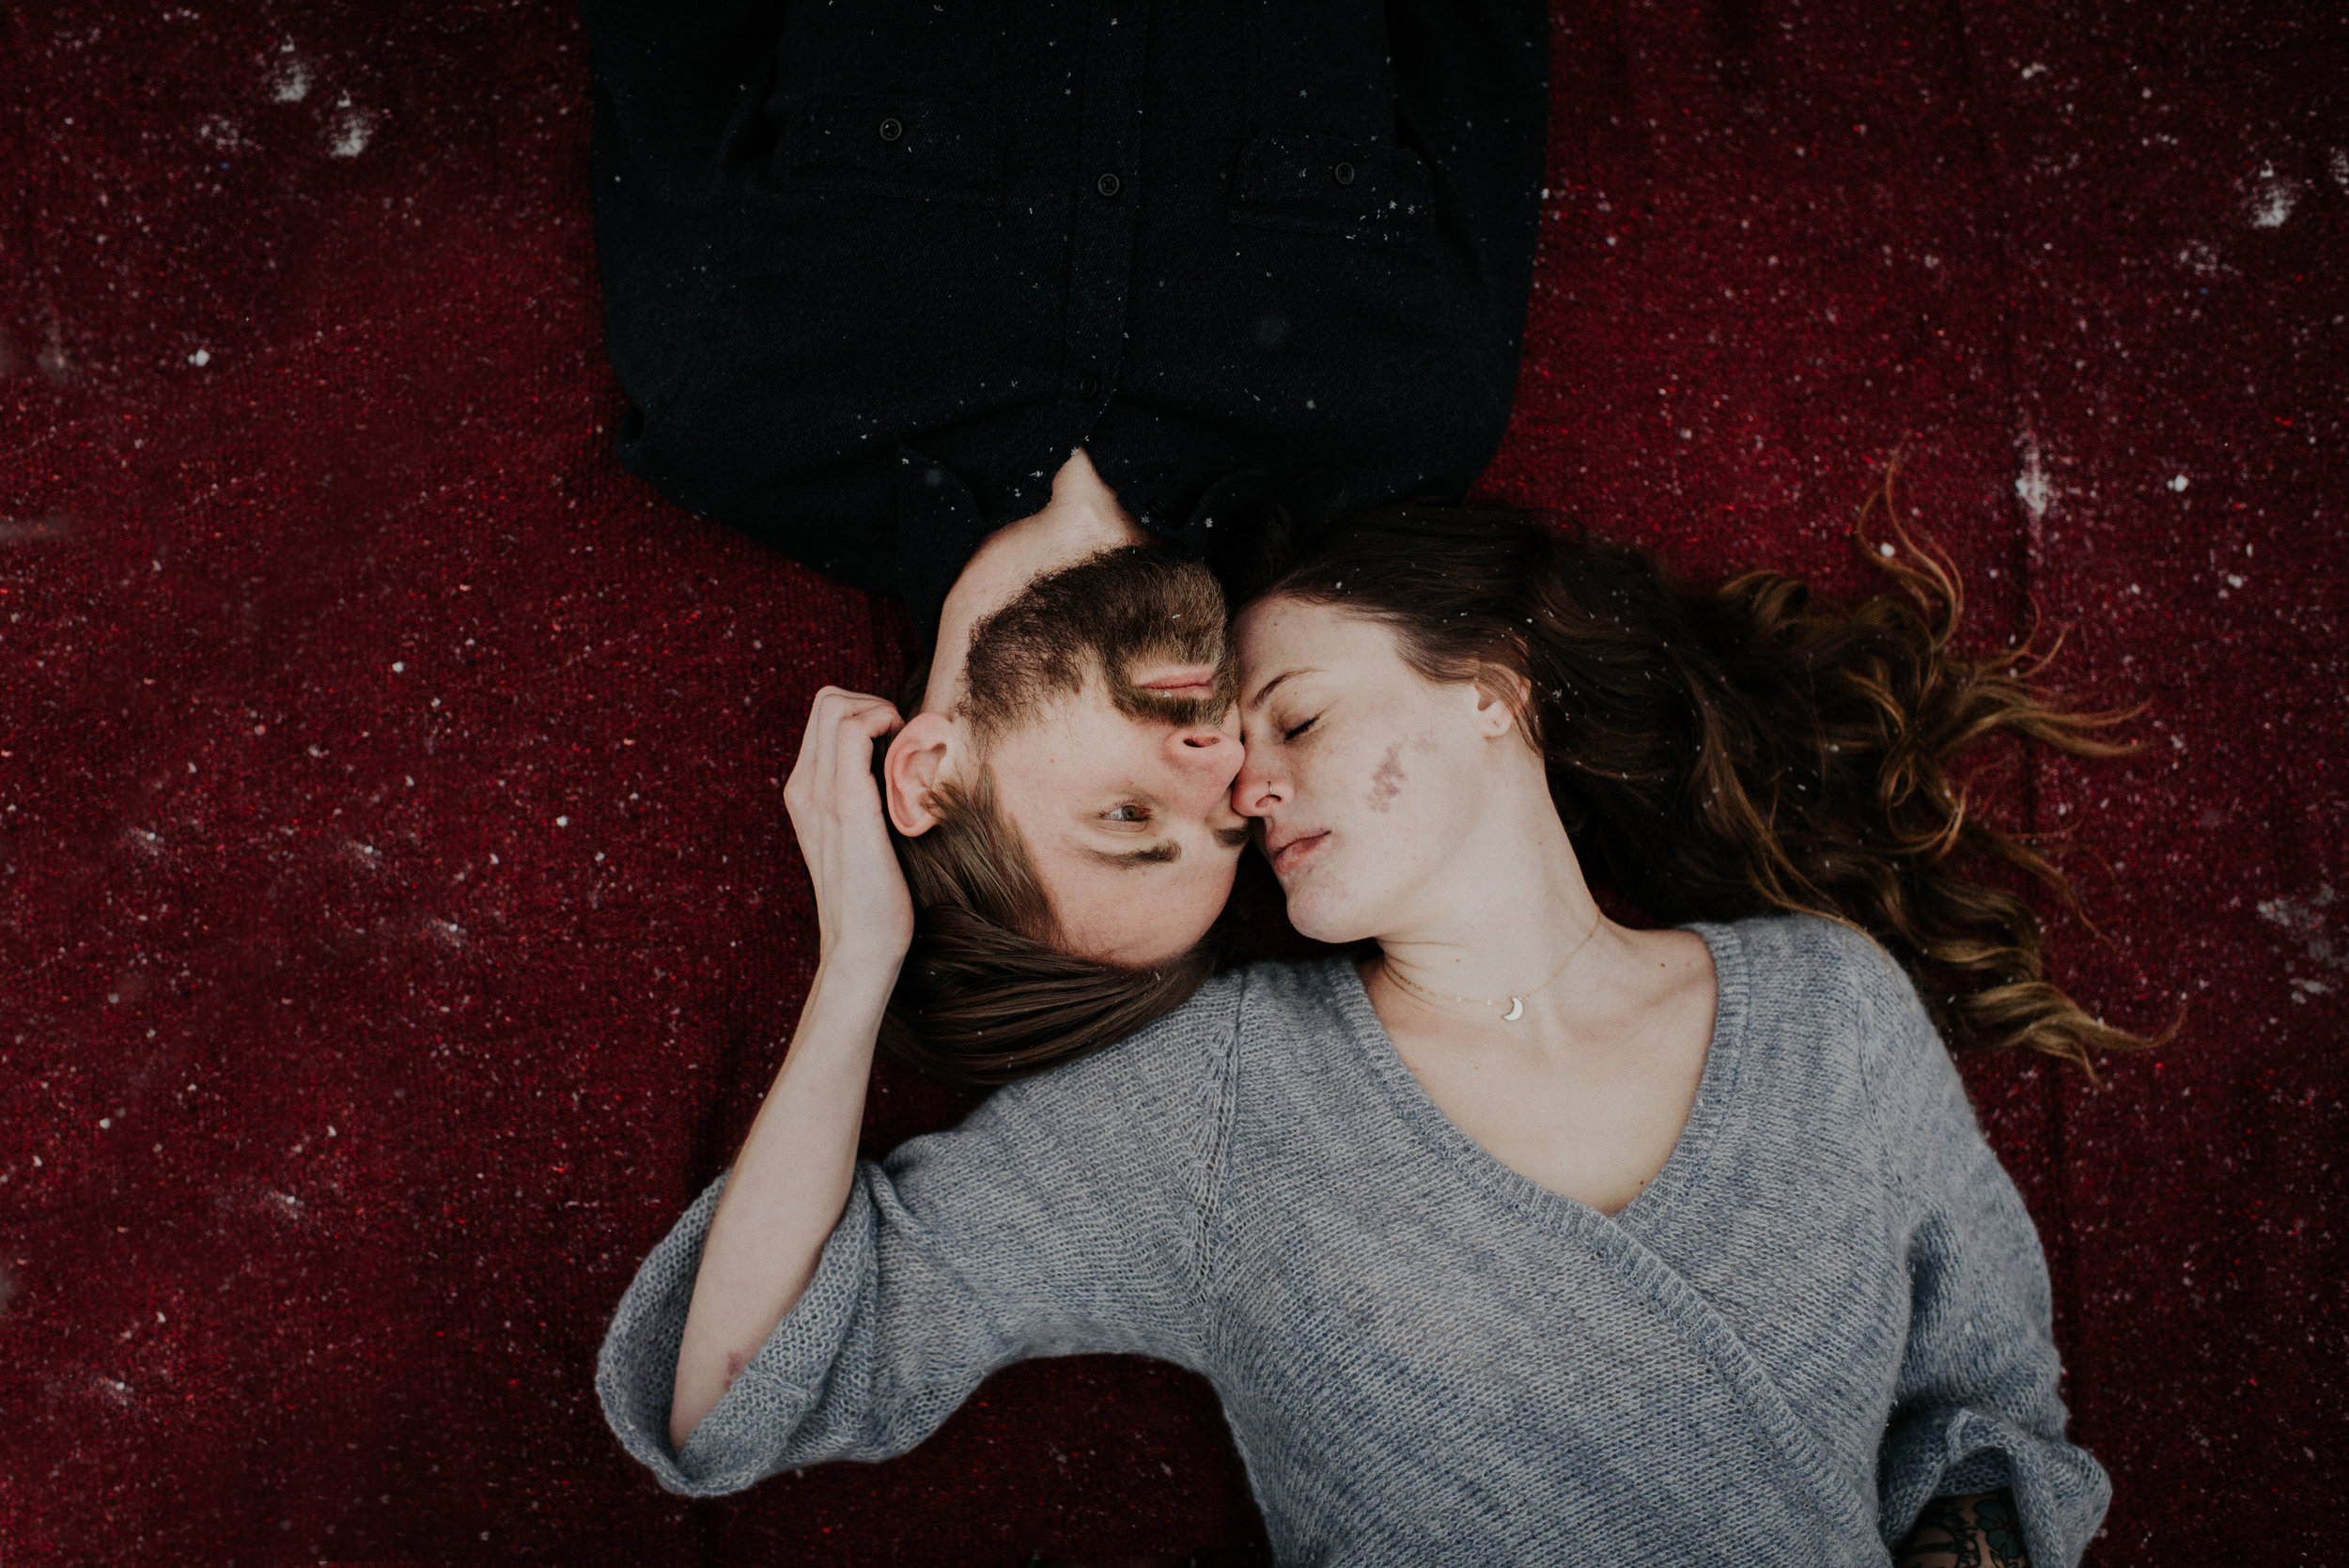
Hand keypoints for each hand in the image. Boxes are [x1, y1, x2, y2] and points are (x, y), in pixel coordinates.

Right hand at [782, 686, 914, 973]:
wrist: (862, 945)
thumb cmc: (876, 896)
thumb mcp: (863, 837)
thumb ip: (868, 799)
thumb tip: (906, 765)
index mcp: (805, 791)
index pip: (824, 715)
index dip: (866, 711)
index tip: (898, 743)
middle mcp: (805, 787)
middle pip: (827, 700)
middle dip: (873, 703)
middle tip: (903, 741)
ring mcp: (820, 794)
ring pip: (836, 705)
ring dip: (880, 711)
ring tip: (905, 749)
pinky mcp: (846, 806)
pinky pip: (853, 733)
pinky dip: (883, 724)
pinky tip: (907, 755)